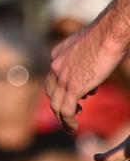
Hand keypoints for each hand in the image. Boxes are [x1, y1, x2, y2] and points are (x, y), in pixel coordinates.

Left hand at [47, 14, 126, 130]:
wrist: (109, 33)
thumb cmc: (105, 37)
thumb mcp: (88, 49)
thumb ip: (84, 64)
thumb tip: (89, 83)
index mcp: (57, 54)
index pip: (53, 77)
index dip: (61, 90)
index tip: (74, 99)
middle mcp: (55, 65)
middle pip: (51, 92)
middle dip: (58, 105)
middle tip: (70, 114)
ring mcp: (62, 77)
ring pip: (55, 104)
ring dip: (62, 118)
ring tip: (70, 126)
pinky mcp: (73, 86)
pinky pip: (65, 109)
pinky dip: (68, 121)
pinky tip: (73, 127)